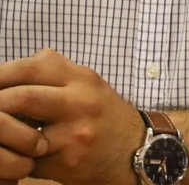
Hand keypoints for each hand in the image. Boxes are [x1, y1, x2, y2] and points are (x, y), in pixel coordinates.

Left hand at [0, 49, 143, 184]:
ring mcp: (76, 132)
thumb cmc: (102, 115)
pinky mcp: (69, 160)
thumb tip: (5, 75)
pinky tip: (18, 155)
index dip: (1, 75)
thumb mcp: (86, 85)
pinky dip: (14, 160)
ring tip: (1, 135)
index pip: (30, 67)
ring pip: (20, 133)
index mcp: (81, 78)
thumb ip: (52, 75)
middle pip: (22, 96)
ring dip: (2, 135)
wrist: (135, 149)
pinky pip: (27, 161)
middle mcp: (81, 101)